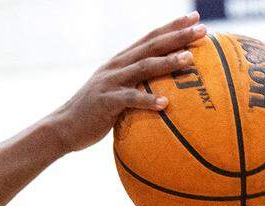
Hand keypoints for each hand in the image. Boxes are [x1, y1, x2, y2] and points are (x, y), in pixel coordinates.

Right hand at [48, 13, 205, 151]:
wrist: (62, 128)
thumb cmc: (92, 114)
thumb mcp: (113, 92)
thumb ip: (134, 86)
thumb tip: (162, 90)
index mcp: (119, 62)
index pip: (149, 38)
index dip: (172, 27)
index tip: (195, 18)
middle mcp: (116, 67)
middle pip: (151, 46)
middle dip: (178, 36)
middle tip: (202, 30)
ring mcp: (110, 83)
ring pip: (143, 67)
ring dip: (167, 62)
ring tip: (189, 59)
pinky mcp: (105, 102)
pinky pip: (130, 99)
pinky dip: (147, 101)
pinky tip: (165, 104)